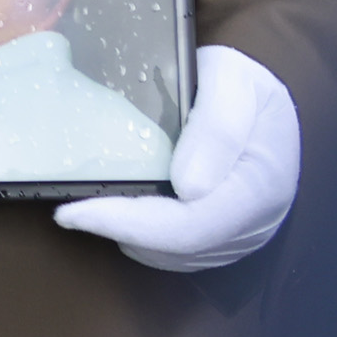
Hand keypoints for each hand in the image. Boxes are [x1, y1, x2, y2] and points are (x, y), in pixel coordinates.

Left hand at [55, 45, 299, 273]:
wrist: (265, 100)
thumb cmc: (246, 83)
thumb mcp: (234, 80)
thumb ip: (217, 126)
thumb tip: (188, 188)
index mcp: (260, 188)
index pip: (190, 227)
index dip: (129, 224)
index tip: (73, 212)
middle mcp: (254, 226)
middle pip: (177, 248)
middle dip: (120, 230)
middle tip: (71, 209)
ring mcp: (240, 238)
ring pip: (175, 256)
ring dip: (131, 236)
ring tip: (94, 207)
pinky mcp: (226, 240)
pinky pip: (180, 253)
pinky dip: (146, 237)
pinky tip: (125, 211)